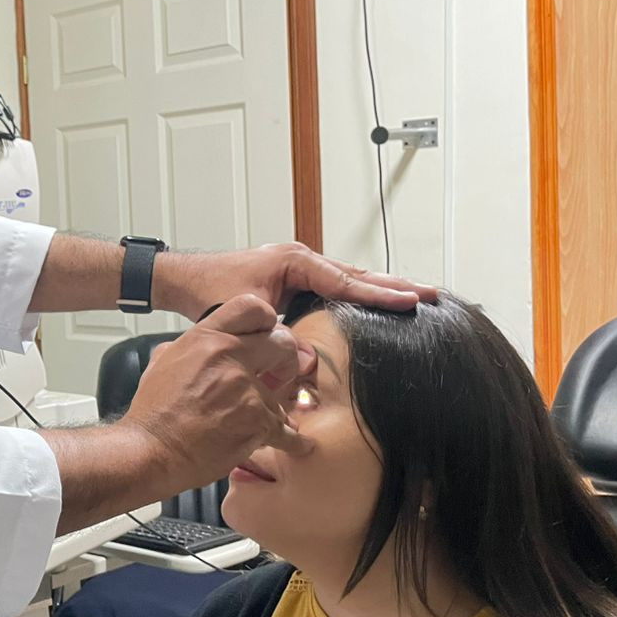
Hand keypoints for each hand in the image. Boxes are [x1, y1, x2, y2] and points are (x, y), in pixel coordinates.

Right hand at [119, 295, 310, 495]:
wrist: (150, 450)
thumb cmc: (153, 412)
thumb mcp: (163, 363)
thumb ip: (190, 349)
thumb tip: (202, 348)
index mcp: (206, 337)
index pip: (252, 306)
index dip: (267, 321)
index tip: (268, 338)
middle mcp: (228, 355)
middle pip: (282, 343)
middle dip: (285, 362)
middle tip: (279, 377)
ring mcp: (245, 387)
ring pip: (282, 395)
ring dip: (275, 410)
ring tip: (263, 423)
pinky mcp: (256, 420)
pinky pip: (286, 429)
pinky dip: (292, 440)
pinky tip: (297, 443)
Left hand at [151, 242, 437, 323]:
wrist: (185, 281)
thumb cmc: (208, 294)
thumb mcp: (244, 315)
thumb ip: (274, 334)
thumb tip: (303, 357)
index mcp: (294, 262)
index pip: (346, 282)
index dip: (379, 294)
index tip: (411, 301)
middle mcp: (301, 259)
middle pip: (357, 274)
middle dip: (394, 284)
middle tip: (432, 293)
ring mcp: (299, 268)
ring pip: (349, 278)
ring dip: (381, 287)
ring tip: (418, 295)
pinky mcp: (295, 279)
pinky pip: (335, 286)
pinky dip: (359, 292)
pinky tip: (378, 302)